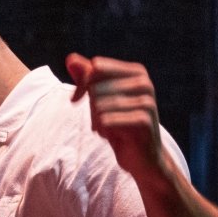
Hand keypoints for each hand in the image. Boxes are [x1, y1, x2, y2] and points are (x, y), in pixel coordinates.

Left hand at [67, 53, 170, 180]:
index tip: (77, 99)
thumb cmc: (119, 126)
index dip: (82, 84)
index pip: (96, 66)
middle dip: (91, 107)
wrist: (143, 158)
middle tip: (101, 121)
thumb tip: (70, 58)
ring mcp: (146, 101)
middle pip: (96, 86)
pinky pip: (107, 120)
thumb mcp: (100, 99)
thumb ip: (87, 77)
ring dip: (97, 121)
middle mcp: (144, 83)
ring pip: (99, 104)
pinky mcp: (144, 121)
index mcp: (137, 71)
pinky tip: (113, 136)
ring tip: (108, 129)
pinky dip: (103, 131)